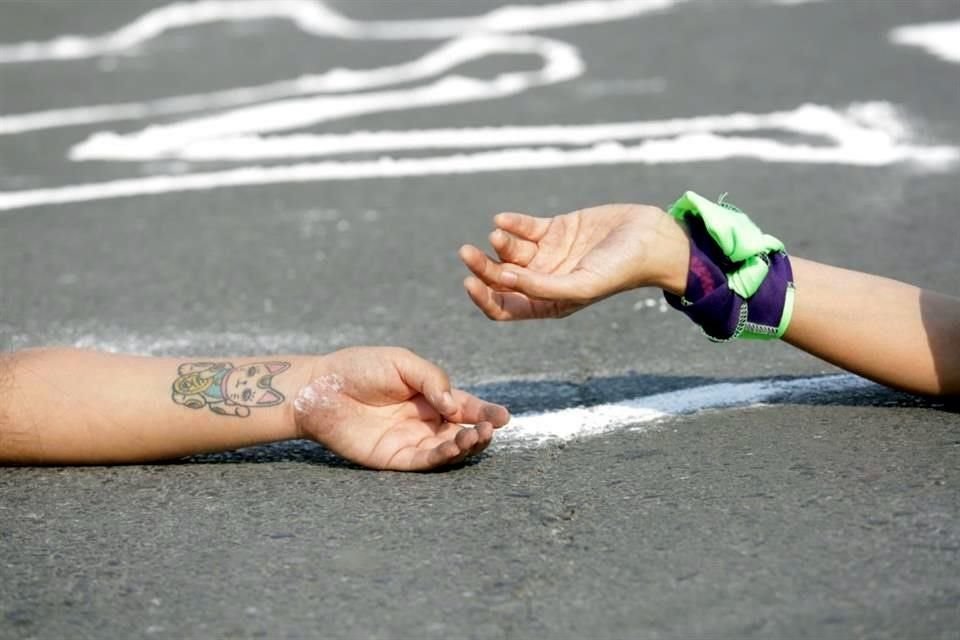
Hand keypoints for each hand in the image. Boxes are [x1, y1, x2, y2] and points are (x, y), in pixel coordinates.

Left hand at [294, 347, 509, 470]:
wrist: (320, 388)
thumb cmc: (359, 368)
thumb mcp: (402, 363)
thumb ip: (432, 379)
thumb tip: (455, 404)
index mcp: (431, 397)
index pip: (466, 407)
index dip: (486, 413)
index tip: (504, 417)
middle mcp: (426, 422)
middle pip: (462, 431)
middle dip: (481, 432)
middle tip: (492, 428)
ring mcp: (411, 441)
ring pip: (448, 449)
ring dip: (466, 445)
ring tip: (478, 436)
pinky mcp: (395, 458)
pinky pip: (425, 461)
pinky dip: (444, 456)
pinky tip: (455, 445)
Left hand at [459, 203, 689, 319]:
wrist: (651, 237)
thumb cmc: (621, 269)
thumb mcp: (581, 286)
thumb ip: (543, 287)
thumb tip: (505, 279)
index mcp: (548, 303)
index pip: (505, 307)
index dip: (483, 298)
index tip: (470, 282)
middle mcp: (544, 280)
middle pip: (501, 276)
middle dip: (482, 266)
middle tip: (467, 253)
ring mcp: (548, 253)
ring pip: (509, 250)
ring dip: (499, 243)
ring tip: (498, 234)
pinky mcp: (555, 228)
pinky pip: (523, 227)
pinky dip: (510, 223)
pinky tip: (503, 220)